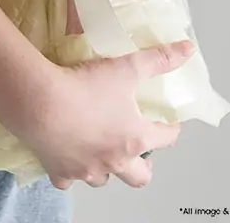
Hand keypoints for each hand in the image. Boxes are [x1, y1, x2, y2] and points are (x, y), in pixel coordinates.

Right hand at [15, 40, 194, 189]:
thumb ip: (159, 59)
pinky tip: (67, 156)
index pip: (165, 139)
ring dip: (106, 168)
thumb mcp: (127, 67)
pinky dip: (70, 171)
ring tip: (101, 149)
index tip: (167, 122)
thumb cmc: (86, 87)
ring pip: (103, 180)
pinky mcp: (60, 171)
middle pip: (139, 177)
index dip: (170, 130)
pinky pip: (68, 180)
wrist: (41, 102)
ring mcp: (86, 170)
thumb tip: (188, 50)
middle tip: (139, 151)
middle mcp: (114, 161)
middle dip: (143, 166)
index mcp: (135, 138)